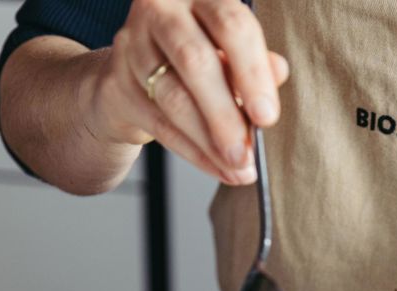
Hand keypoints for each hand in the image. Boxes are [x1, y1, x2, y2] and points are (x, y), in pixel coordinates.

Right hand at [88, 0, 288, 184]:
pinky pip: (160, 126)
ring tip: (238, 168)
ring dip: (210, 142)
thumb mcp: (230, 56)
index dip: (252, 72)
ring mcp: (132, 45)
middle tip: (247, 153)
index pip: (230, 25)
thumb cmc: (195, 65)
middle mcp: (160, 11)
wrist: (134, 79)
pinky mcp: (117, 83)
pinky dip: (195, 154)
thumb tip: (279, 71)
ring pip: (174, 99)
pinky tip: (219, 169)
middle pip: (195, 61)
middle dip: (226, 115)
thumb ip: (254, 62)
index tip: (267, 117)